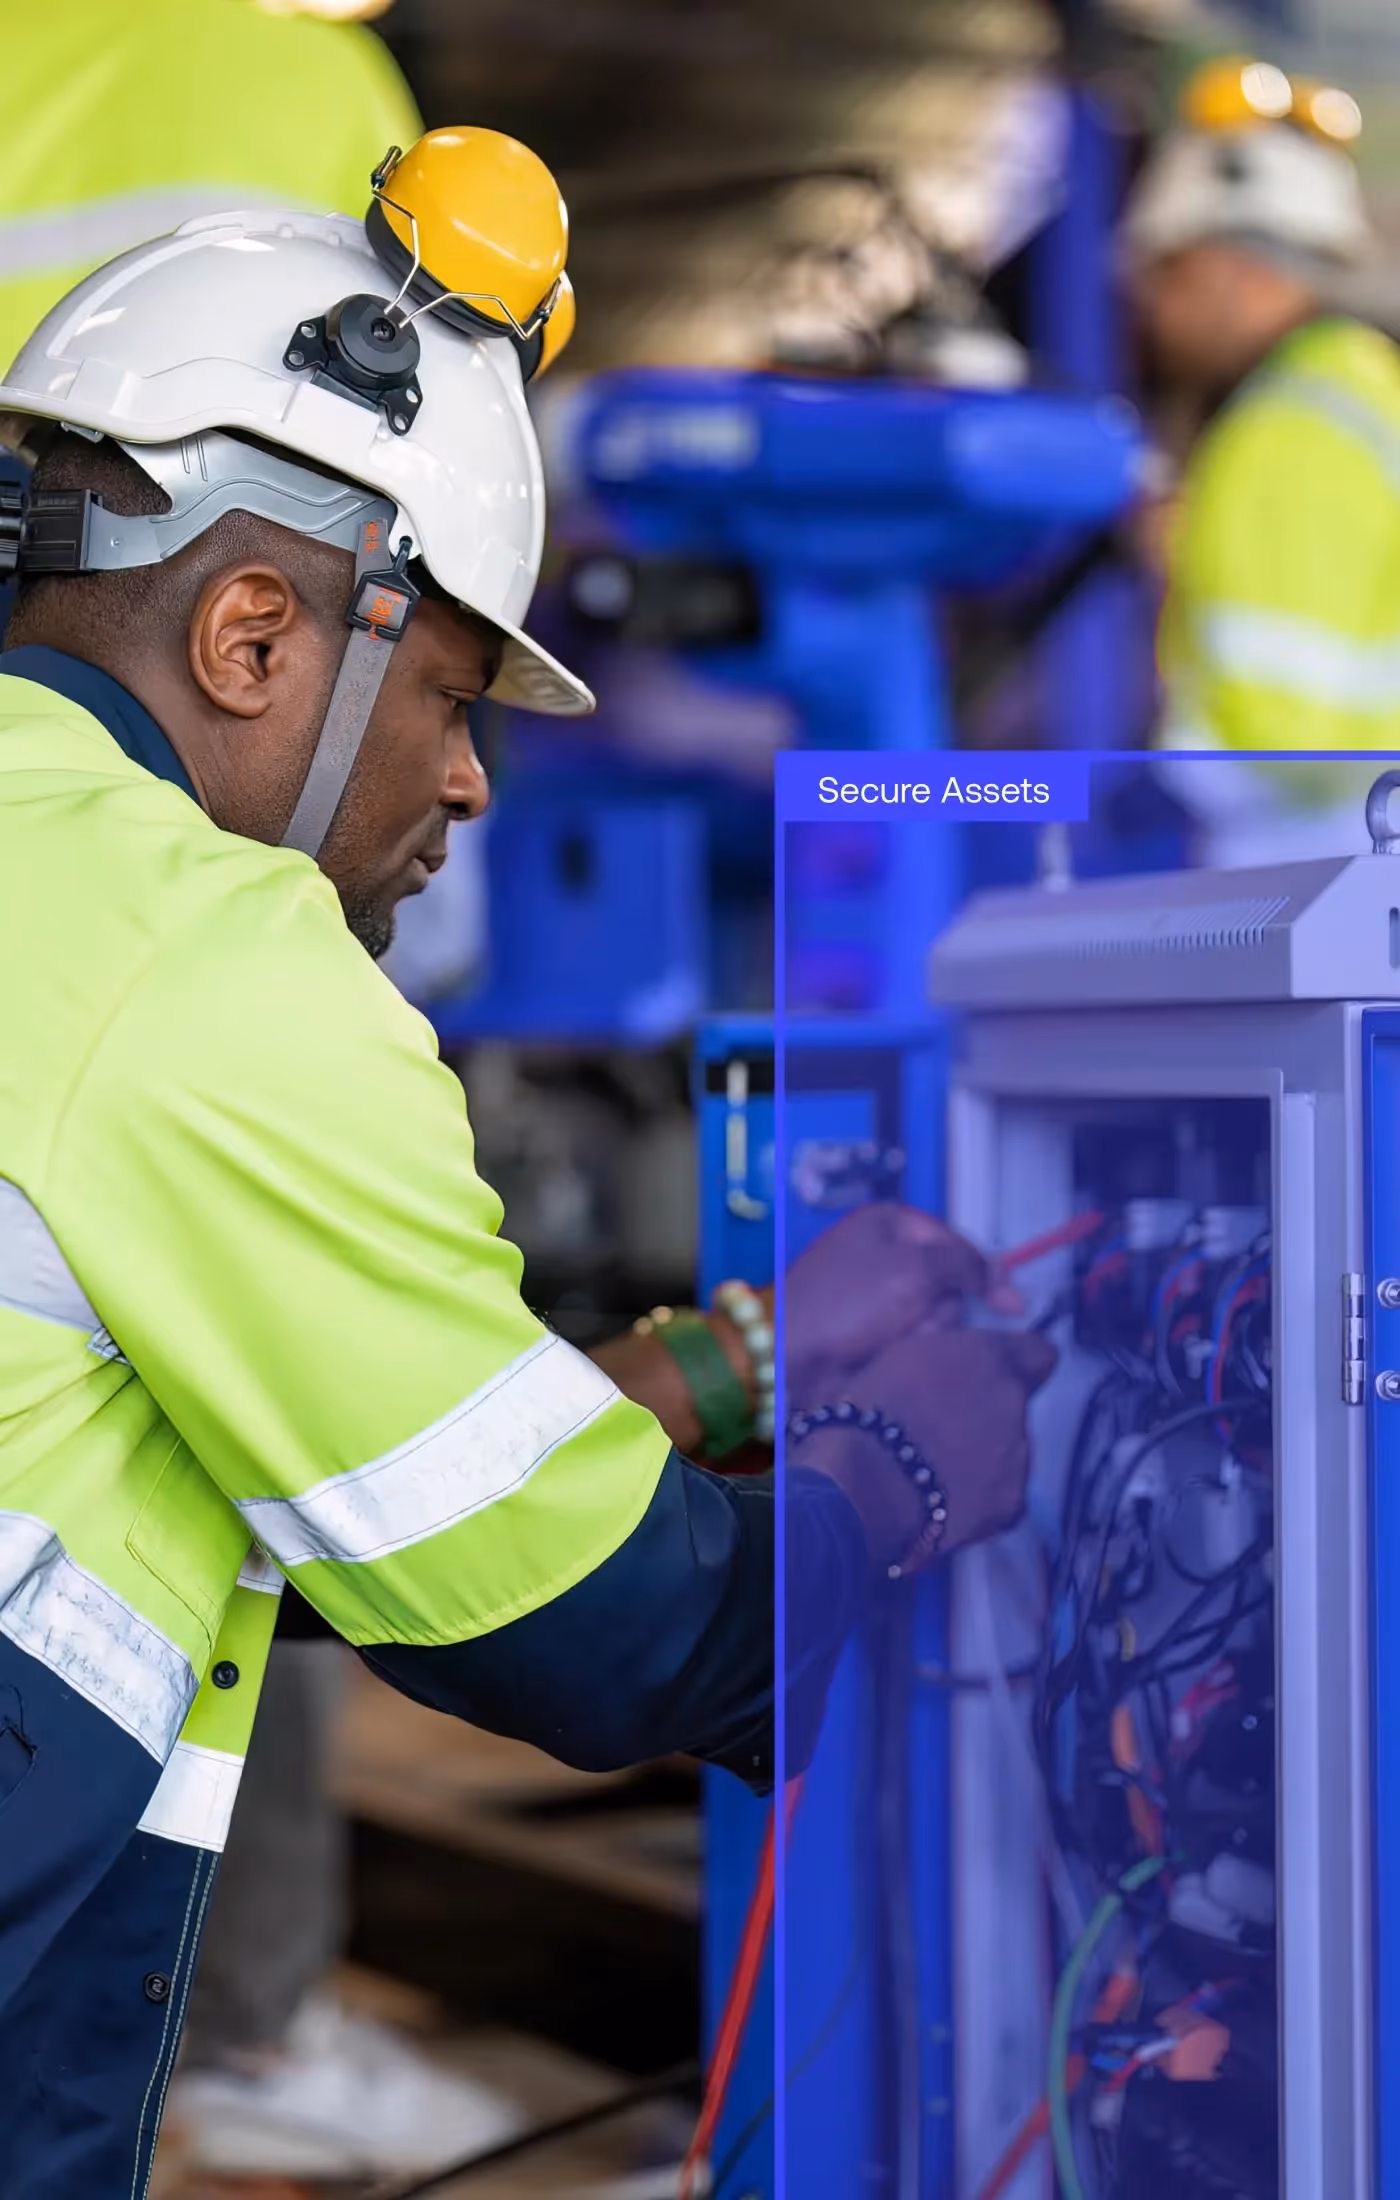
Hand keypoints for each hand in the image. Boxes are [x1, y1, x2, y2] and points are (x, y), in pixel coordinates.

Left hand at [786, 1203, 1018, 1403]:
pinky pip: (914, 1339)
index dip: (985, 1271)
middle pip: (949, 1282)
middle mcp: (885, 1254)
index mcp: (890, 1223)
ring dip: (925, 1332)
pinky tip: (889, 1355)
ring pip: (936, 1316)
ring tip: (896, 1340)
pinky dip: (908, 1349)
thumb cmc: (850, 1302)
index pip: (956, 1241)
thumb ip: (966, 1263)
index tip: (1013, 1305)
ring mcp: (879, 1296)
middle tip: (918, 1319)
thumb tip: (997, 1275)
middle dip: (941, 1307)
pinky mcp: (873, 1332)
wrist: (791, 1357)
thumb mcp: (915, 1268)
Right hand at [795, 1320, 1055, 1571]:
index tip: (991, 1377)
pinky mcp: (1012, 1504)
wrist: (867, 1485)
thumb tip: (958, 1363)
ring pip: (1011, 1451)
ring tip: (933, 1469)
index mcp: (987, 1357)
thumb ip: (948, 1358)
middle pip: (1015, 1405)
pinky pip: (1003, 1495)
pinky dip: (981, 1497)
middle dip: (987, 1413)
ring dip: (984, 1455)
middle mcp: (1013, 1402)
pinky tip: (943, 1500)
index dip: (1017, 1364)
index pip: (1038, 1353)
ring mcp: (1019, 1456)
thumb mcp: (903, 1358)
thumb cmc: (870, 1413)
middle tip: (941, 1429)